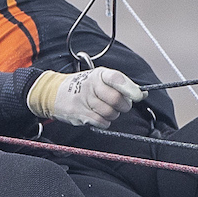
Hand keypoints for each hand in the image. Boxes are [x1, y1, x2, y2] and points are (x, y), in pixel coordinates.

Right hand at [29, 65, 145, 126]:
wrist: (54, 93)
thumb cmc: (84, 87)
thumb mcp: (101, 79)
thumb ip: (121, 85)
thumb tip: (143, 94)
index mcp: (99, 74)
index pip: (116, 78)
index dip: (129, 88)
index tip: (138, 96)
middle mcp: (91, 85)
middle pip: (116, 99)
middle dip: (123, 105)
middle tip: (120, 105)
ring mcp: (84, 100)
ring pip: (110, 113)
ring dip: (113, 115)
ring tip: (106, 109)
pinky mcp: (79, 114)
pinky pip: (100, 122)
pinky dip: (104, 122)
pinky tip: (98, 116)